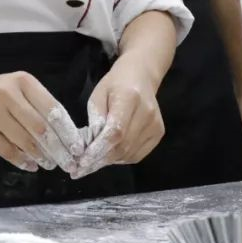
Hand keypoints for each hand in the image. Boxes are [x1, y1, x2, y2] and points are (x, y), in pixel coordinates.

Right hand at [0, 72, 85, 173]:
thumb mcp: (16, 88)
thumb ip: (36, 105)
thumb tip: (63, 133)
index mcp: (23, 81)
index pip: (52, 108)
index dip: (67, 130)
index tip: (77, 146)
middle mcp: (9, 94)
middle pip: (41, 127)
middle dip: (58, 148)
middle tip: (68, 162)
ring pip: (25, 140)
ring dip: (41, 156)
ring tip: (50, 164)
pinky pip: (7, 150)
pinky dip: (21, 160)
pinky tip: (30, 165)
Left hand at [72, 57, 163, 179]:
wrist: (141, 76)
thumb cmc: (115, 84)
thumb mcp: (98, 95)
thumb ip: (95, 119)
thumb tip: (90, 145)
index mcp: (130, 98)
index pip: (115, 131)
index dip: (99, 149)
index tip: (82, 162)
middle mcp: (147, 113)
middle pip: (122, 146)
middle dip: (100, 158)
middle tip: (82, 166)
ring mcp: (155, 125)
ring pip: (129, 154)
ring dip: (110, 160)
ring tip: (96, 157)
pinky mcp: (159, 133)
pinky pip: (137, 155)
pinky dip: (121, 157)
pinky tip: (112, 151)